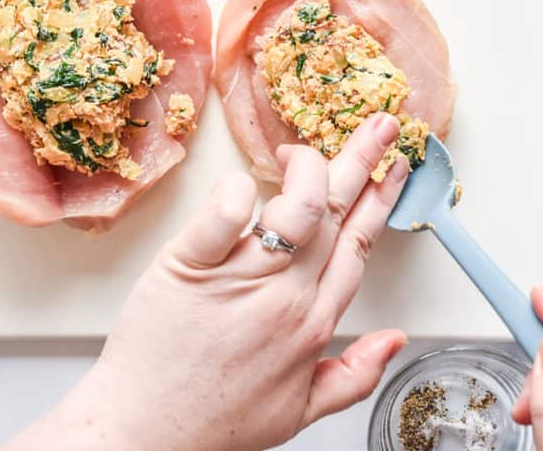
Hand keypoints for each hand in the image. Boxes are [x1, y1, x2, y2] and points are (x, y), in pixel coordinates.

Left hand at [7, 113, 410, 450]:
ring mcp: (238, 281)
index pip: (359, 244)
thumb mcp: (299, 411)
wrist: (147, 433)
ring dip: (307, 168)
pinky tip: (243, 180)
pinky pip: (221, 220)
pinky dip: (235, 195)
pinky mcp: (187, 268)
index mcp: (313, 323)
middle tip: (379, 124)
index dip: (380, 199)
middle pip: (336, 214)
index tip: (392, 168)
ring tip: (300, 150)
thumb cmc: (214, 420)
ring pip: (294, 209)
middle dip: (363, 160)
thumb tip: (396, 340)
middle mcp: (285, 297)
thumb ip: (353, 375)